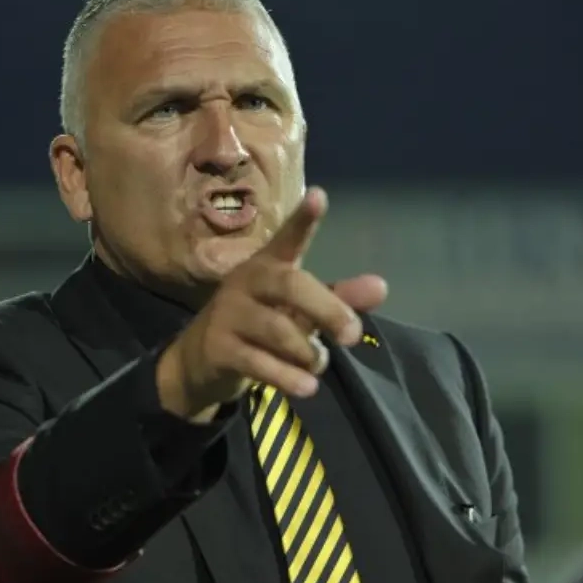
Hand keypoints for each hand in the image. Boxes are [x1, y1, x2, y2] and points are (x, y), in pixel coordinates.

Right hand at [157, 187, 387, 420]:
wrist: (200, 359)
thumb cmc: (259, 323)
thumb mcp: (299, 310)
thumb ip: (340, 298)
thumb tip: (382, 287)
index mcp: (269, 265)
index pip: (288, 238)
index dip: (304, 219)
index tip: (319, 196)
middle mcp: (247, 282)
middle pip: (291, 285)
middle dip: (327, 309)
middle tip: (352, 335)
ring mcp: (228, 314)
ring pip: (278, 330)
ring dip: (308, 352)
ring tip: (318, 364)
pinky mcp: (218, 348)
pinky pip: (259, 363)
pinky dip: (288, 377)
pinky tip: (307, 386)